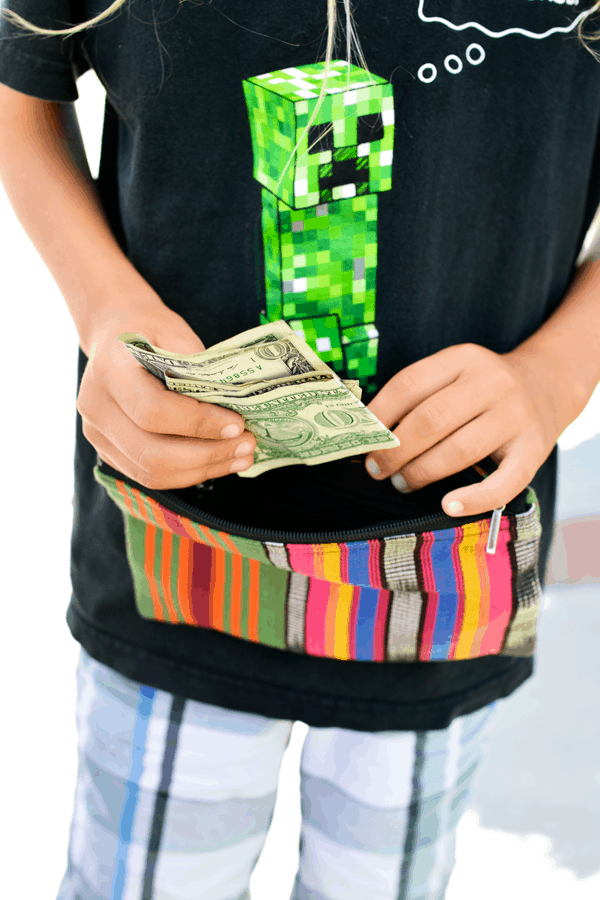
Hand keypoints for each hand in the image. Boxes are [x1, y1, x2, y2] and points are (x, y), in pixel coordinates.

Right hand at [77, 303, 255, 488]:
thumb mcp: (176, 335)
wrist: (113, 332)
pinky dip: (189, 474)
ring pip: (152, 472)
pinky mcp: (109, 452)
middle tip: (247, 445)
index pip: (153, 411)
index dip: (199, 424)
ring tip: (241, 457)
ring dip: (203, 470)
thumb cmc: (150, 331)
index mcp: (110, 371)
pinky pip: (150, 475)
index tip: (238, 424)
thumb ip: (198, 372)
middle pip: (152, 453)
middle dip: (207, 455)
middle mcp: (95, 407)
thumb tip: (236, 411)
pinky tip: (219, 462)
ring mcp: (97, 434)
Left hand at [364, 342, 585, 516]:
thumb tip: (370, 434)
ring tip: (402, 483)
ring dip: (421, 473)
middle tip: (376, 469)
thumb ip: (419, 396)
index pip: (409, 384)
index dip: (379, 415)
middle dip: (395, 450)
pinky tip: (448, 506)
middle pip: (430, 420)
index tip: (362, 438)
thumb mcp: (454, 374)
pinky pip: (503, 481)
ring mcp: (515, 416)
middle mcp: (492, 383)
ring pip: (459, 450)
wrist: (549, 383)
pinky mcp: (534, 450)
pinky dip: (473, 499)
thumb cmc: (483, 389)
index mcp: (463, 359)